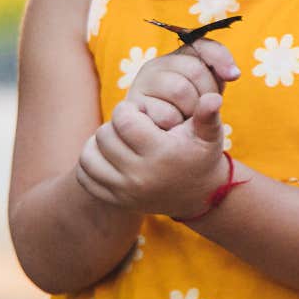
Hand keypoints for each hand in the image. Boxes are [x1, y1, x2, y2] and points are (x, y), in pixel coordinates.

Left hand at [75, 92, 227, 217]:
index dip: (128, 109)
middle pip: (105, 136)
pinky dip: (91, 161)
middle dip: (115, 124)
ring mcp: (125, 192)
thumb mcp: (210, 133)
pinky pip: (86, 177)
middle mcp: (140, 176)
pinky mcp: (116, 200)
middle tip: (132, 124)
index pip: (124, 121)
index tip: (141, 112)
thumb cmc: (202, 155)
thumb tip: (213, 97)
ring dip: (99, 141)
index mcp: (160, 155)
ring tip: (119, 137)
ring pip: (89, 156)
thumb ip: (208, 113)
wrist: (201, 195)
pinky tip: (109, 153)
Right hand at [125, 38, 240, 129]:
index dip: (221, 59)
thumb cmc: (193, 116)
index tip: (233, 76)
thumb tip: (233, 73)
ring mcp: (141, 85)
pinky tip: (171, 129)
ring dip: (192, 111)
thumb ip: (220, 73)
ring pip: (180, 89)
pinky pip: (166, 114)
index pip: (201, 45)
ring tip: (187, 119)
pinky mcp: (133, 107)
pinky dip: (176, 125)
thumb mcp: (209, 92)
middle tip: (202, 110)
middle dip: (207, 95)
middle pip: (195, 70)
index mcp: (174, 58)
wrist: (169, 149)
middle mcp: (156, 65)